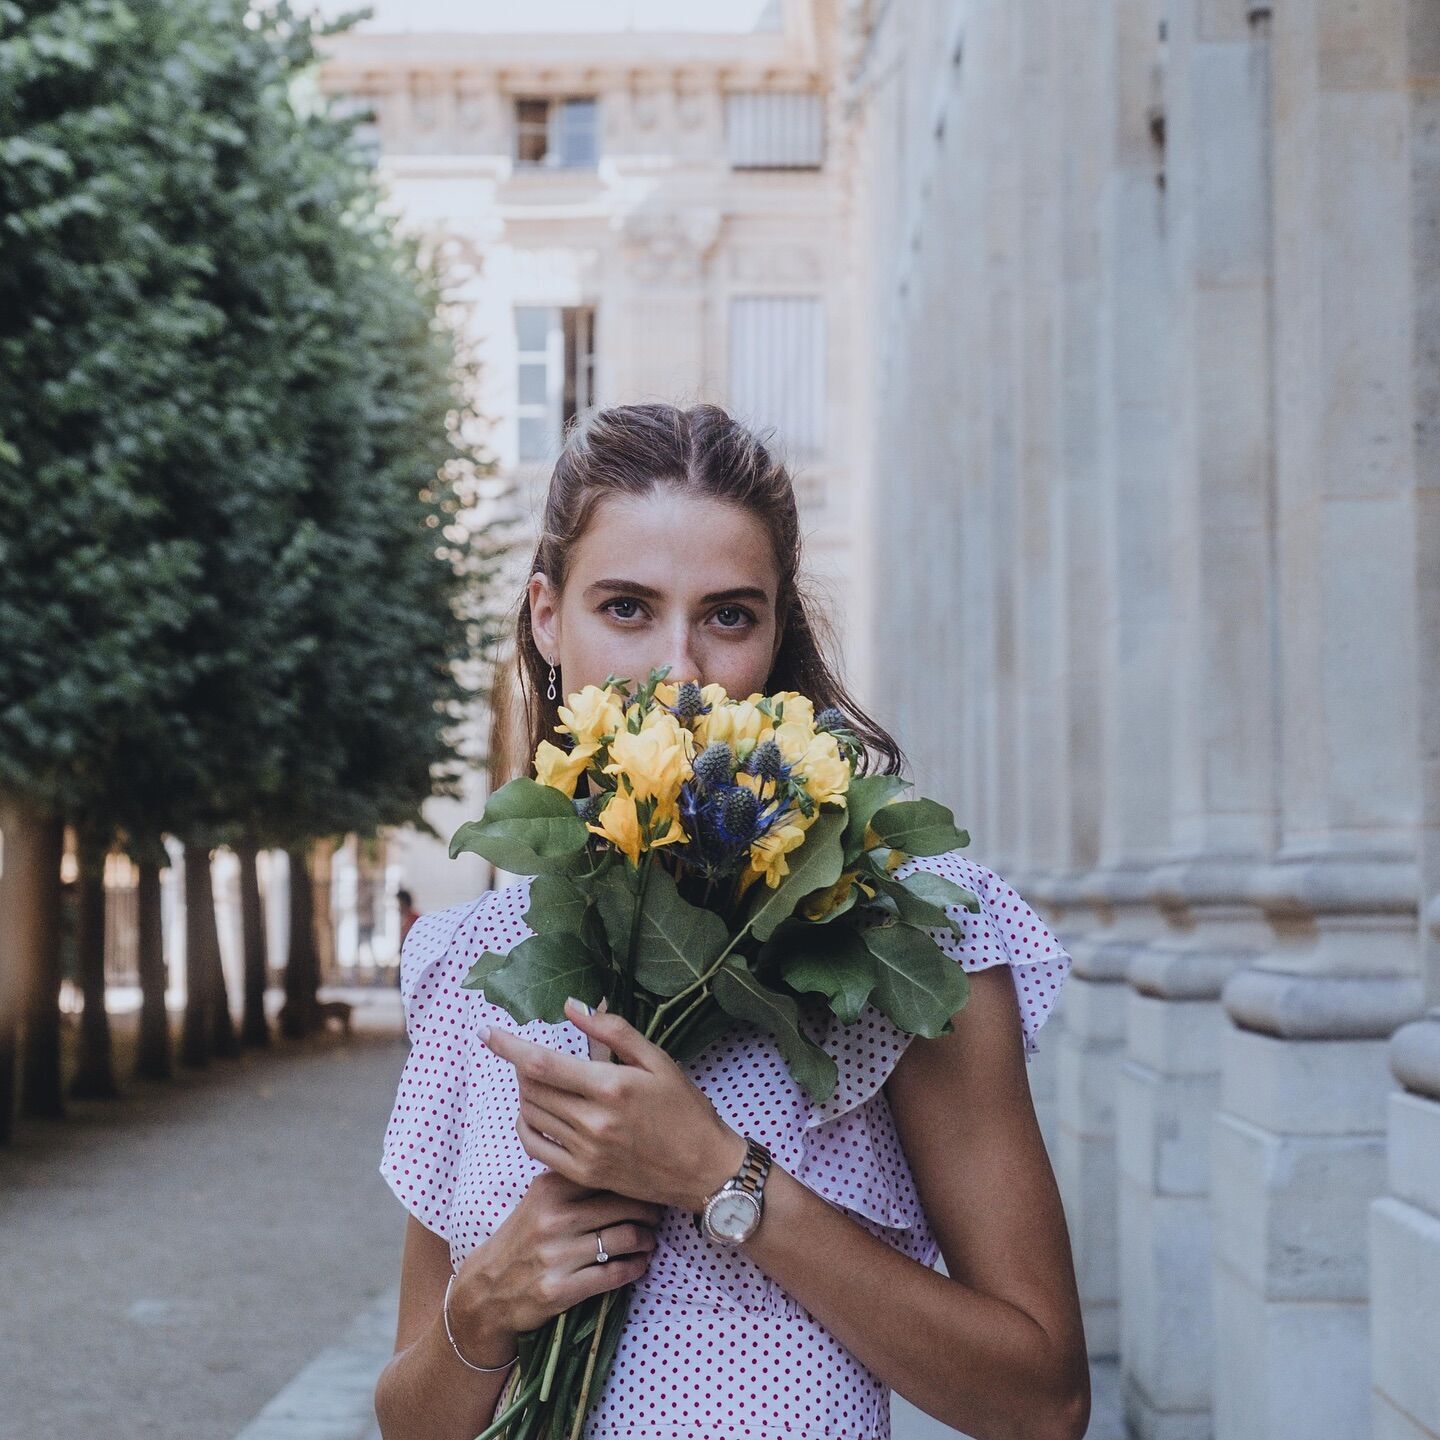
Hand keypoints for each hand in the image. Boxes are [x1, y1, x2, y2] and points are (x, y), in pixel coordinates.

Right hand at [451, 1170, 663, 1353]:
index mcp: (549, 1188)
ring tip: (649, 1240)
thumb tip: (627, 1166)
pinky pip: (614, 1274)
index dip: (637, 1182)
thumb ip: (575, 1182)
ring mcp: (556, 1255)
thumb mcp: (539, 1199)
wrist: (486, 1289)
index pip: (608, 1174)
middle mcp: (553, 1218)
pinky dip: (636, 1268)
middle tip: (658, 1216)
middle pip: (624, 1205)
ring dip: (647, 1240)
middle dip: (650, 1212)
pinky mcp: (560, 1290)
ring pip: (625, 1238)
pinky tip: (639, 1264)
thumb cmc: (522, 1238)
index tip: (650, 1187)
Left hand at [480, 996, 747, 1213]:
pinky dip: (526, 1125)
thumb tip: (572, 1007)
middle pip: (531, 1087)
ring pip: (531, 1113)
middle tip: (531, 1055)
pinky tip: (534, 1113)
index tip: (486, 1032)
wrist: (704, 1168)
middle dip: (521, 1065)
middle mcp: (593, 1121)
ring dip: (526, 1092)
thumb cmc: (685, 1108)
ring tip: (541, 1080)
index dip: (508, 1046)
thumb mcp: (657, 1060)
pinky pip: (536, 1147)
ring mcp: (585, 1151)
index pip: (541, 1062)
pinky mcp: (583, 1174)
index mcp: (610, 1086)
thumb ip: (614, 1031)